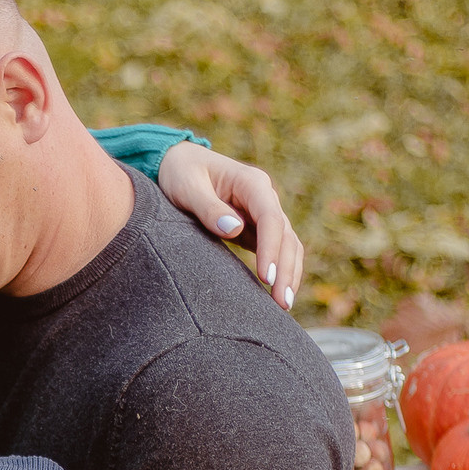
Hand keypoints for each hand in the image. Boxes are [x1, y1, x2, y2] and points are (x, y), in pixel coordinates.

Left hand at [155, 142, 304, 313]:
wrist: (179, 163)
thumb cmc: (181, 173)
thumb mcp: (187, 187)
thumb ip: (208, 208)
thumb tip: (235, 230)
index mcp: (251, 183)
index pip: (270, 218)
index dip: (271, 248)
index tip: (266, 277)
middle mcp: (264, 197)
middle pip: (285, 235)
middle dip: (286, 269)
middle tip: (282, 303)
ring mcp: (264, 213)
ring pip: (287, 245)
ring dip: (289, 274)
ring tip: (284, 306)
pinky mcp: (256, 228)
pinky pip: (276, 251)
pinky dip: (280, 271)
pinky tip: (276, 295)